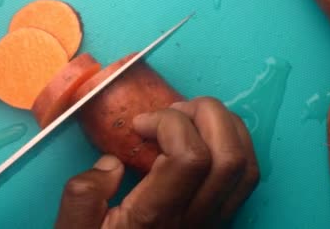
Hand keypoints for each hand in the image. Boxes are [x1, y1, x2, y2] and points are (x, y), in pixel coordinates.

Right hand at [54, 96, 259, 228]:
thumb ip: (83, 196)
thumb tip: (112, 162)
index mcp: (157, 216)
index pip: (191, 156)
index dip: (170, 124)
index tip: (141, 124)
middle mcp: (196, 218)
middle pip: (229, 155)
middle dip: (206, 115)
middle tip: (172, 111)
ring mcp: (215, 219)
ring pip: (245, 164)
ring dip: (224, 126)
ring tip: (191, 117)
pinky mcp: (222, 218)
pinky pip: (245, 177)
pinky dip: (234, 144)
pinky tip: (207, 137)